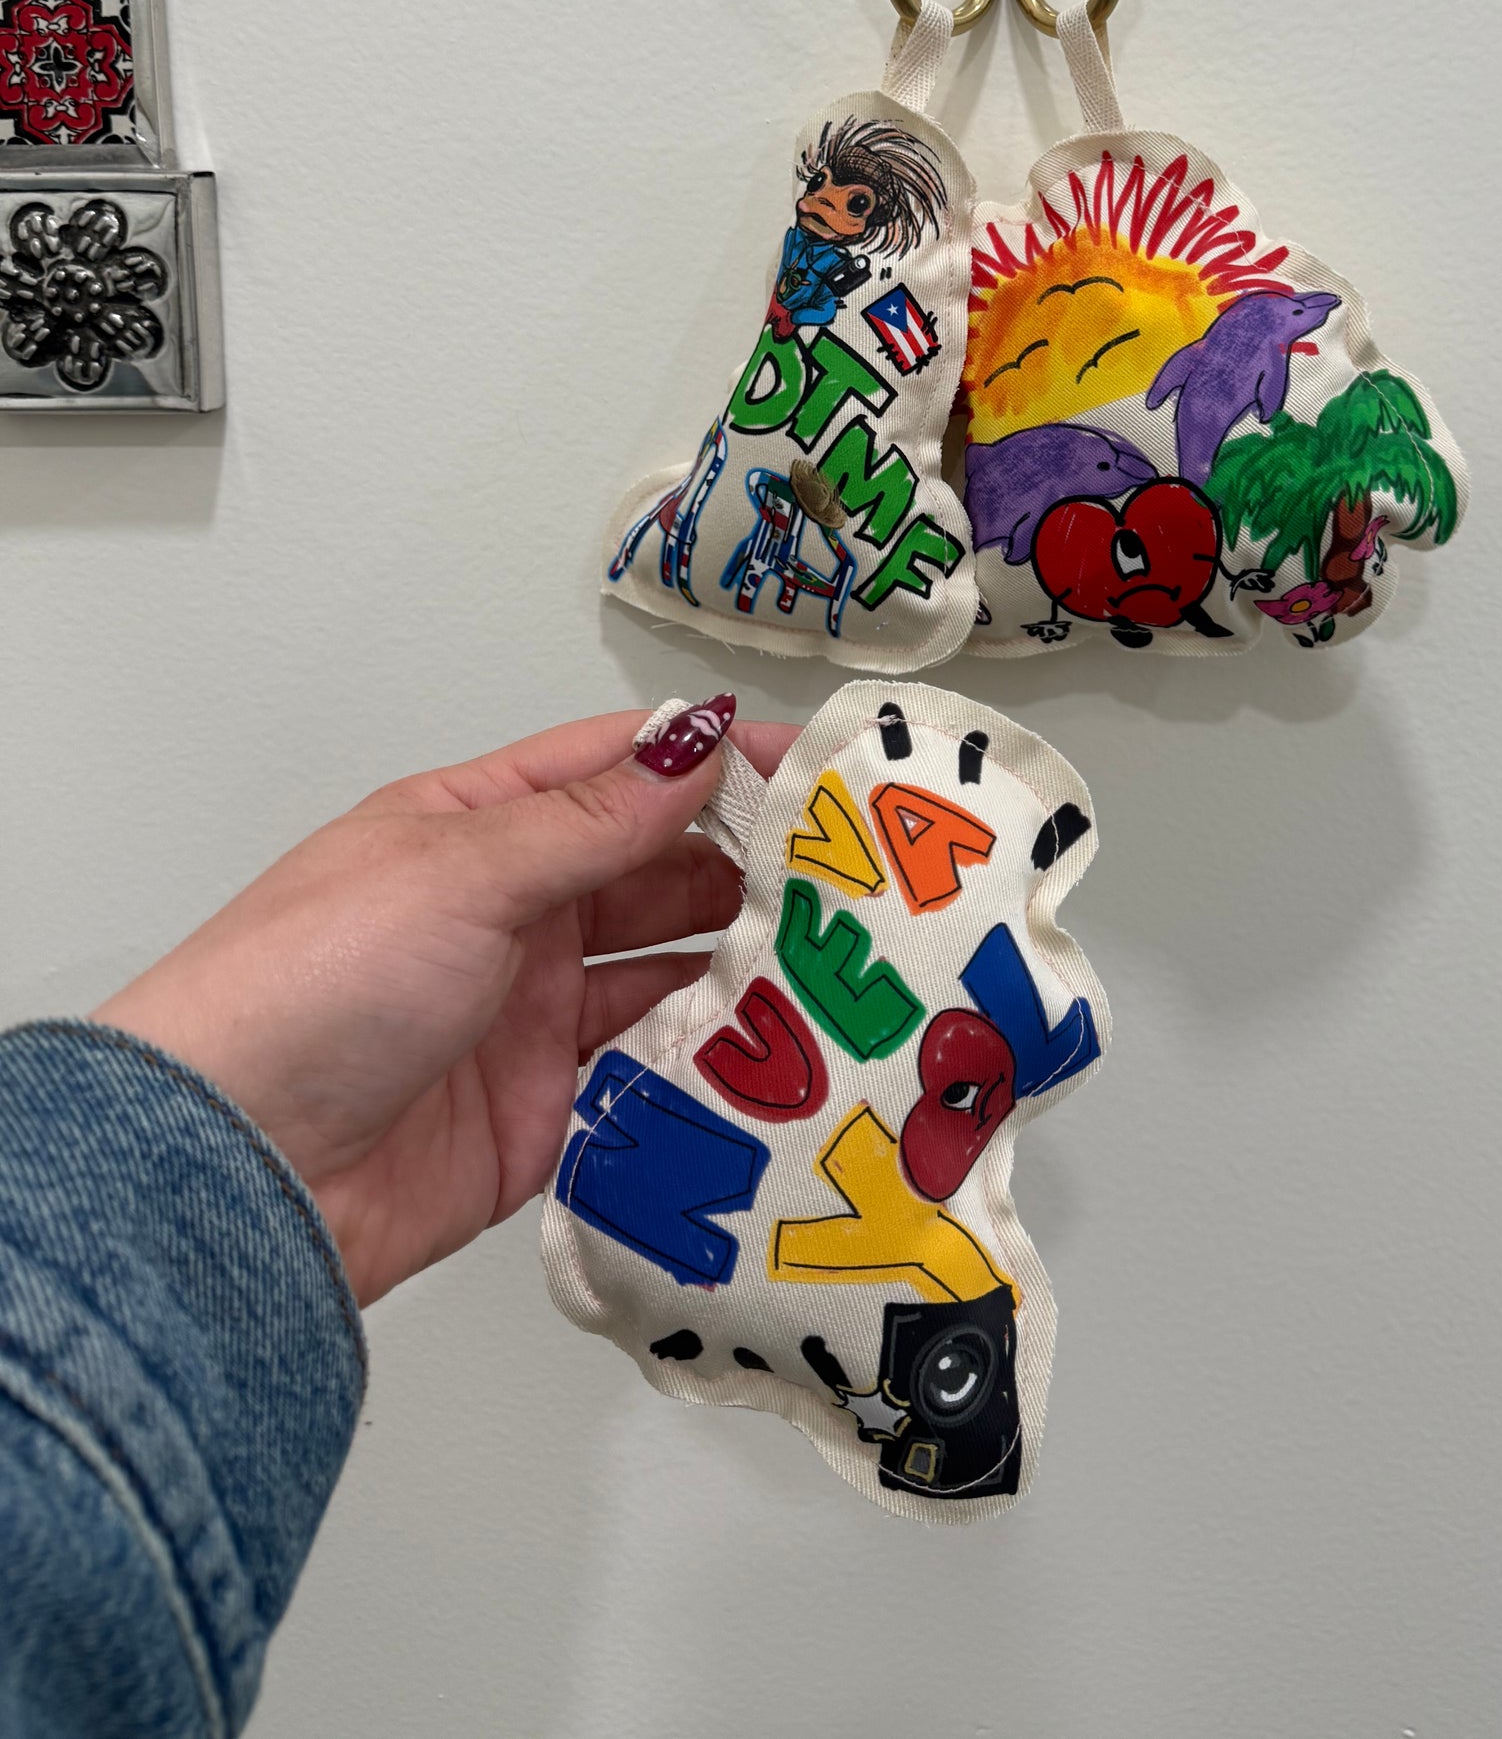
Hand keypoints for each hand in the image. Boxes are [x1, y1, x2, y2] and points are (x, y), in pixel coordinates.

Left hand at [94, 700, 795, 1307]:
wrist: (233, 1175)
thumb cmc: (313, 985)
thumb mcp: (459, 874)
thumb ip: (593, 822)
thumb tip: (695, 743)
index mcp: (473, 833)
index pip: (613, 772)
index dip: (708, 760)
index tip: (812, 765)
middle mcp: (506, 918)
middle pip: (651, 876)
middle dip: (742, 870)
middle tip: (850, 876)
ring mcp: (525, 1020)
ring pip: (659, 978)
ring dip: (735, 967)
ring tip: (836, 961)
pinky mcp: (543, 1118)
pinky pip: (644, 1081)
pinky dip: (704, 1066)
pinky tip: (773, 1052)